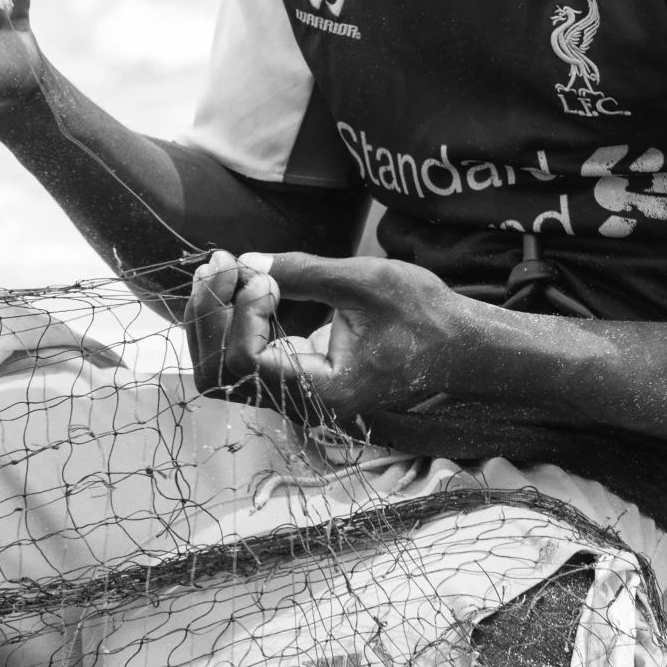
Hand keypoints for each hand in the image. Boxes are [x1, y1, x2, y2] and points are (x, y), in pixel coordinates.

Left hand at [183, 248, 492, 445]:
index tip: (263, 277)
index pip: (245, 363)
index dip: (239, 315)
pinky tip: (239, 284)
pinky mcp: (297, 378)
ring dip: (214, 318)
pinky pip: (244, 360)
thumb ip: (303, 272)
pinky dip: (231, 322)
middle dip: (209, 314)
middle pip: (220, 374)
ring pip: (224, 370)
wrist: (457, 347)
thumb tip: (244, 263)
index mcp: (323, 391)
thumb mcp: (367, 281)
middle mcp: (302, 404)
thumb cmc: (424, 315)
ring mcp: (296, 395)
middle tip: (219, 262)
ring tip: (222, 268)